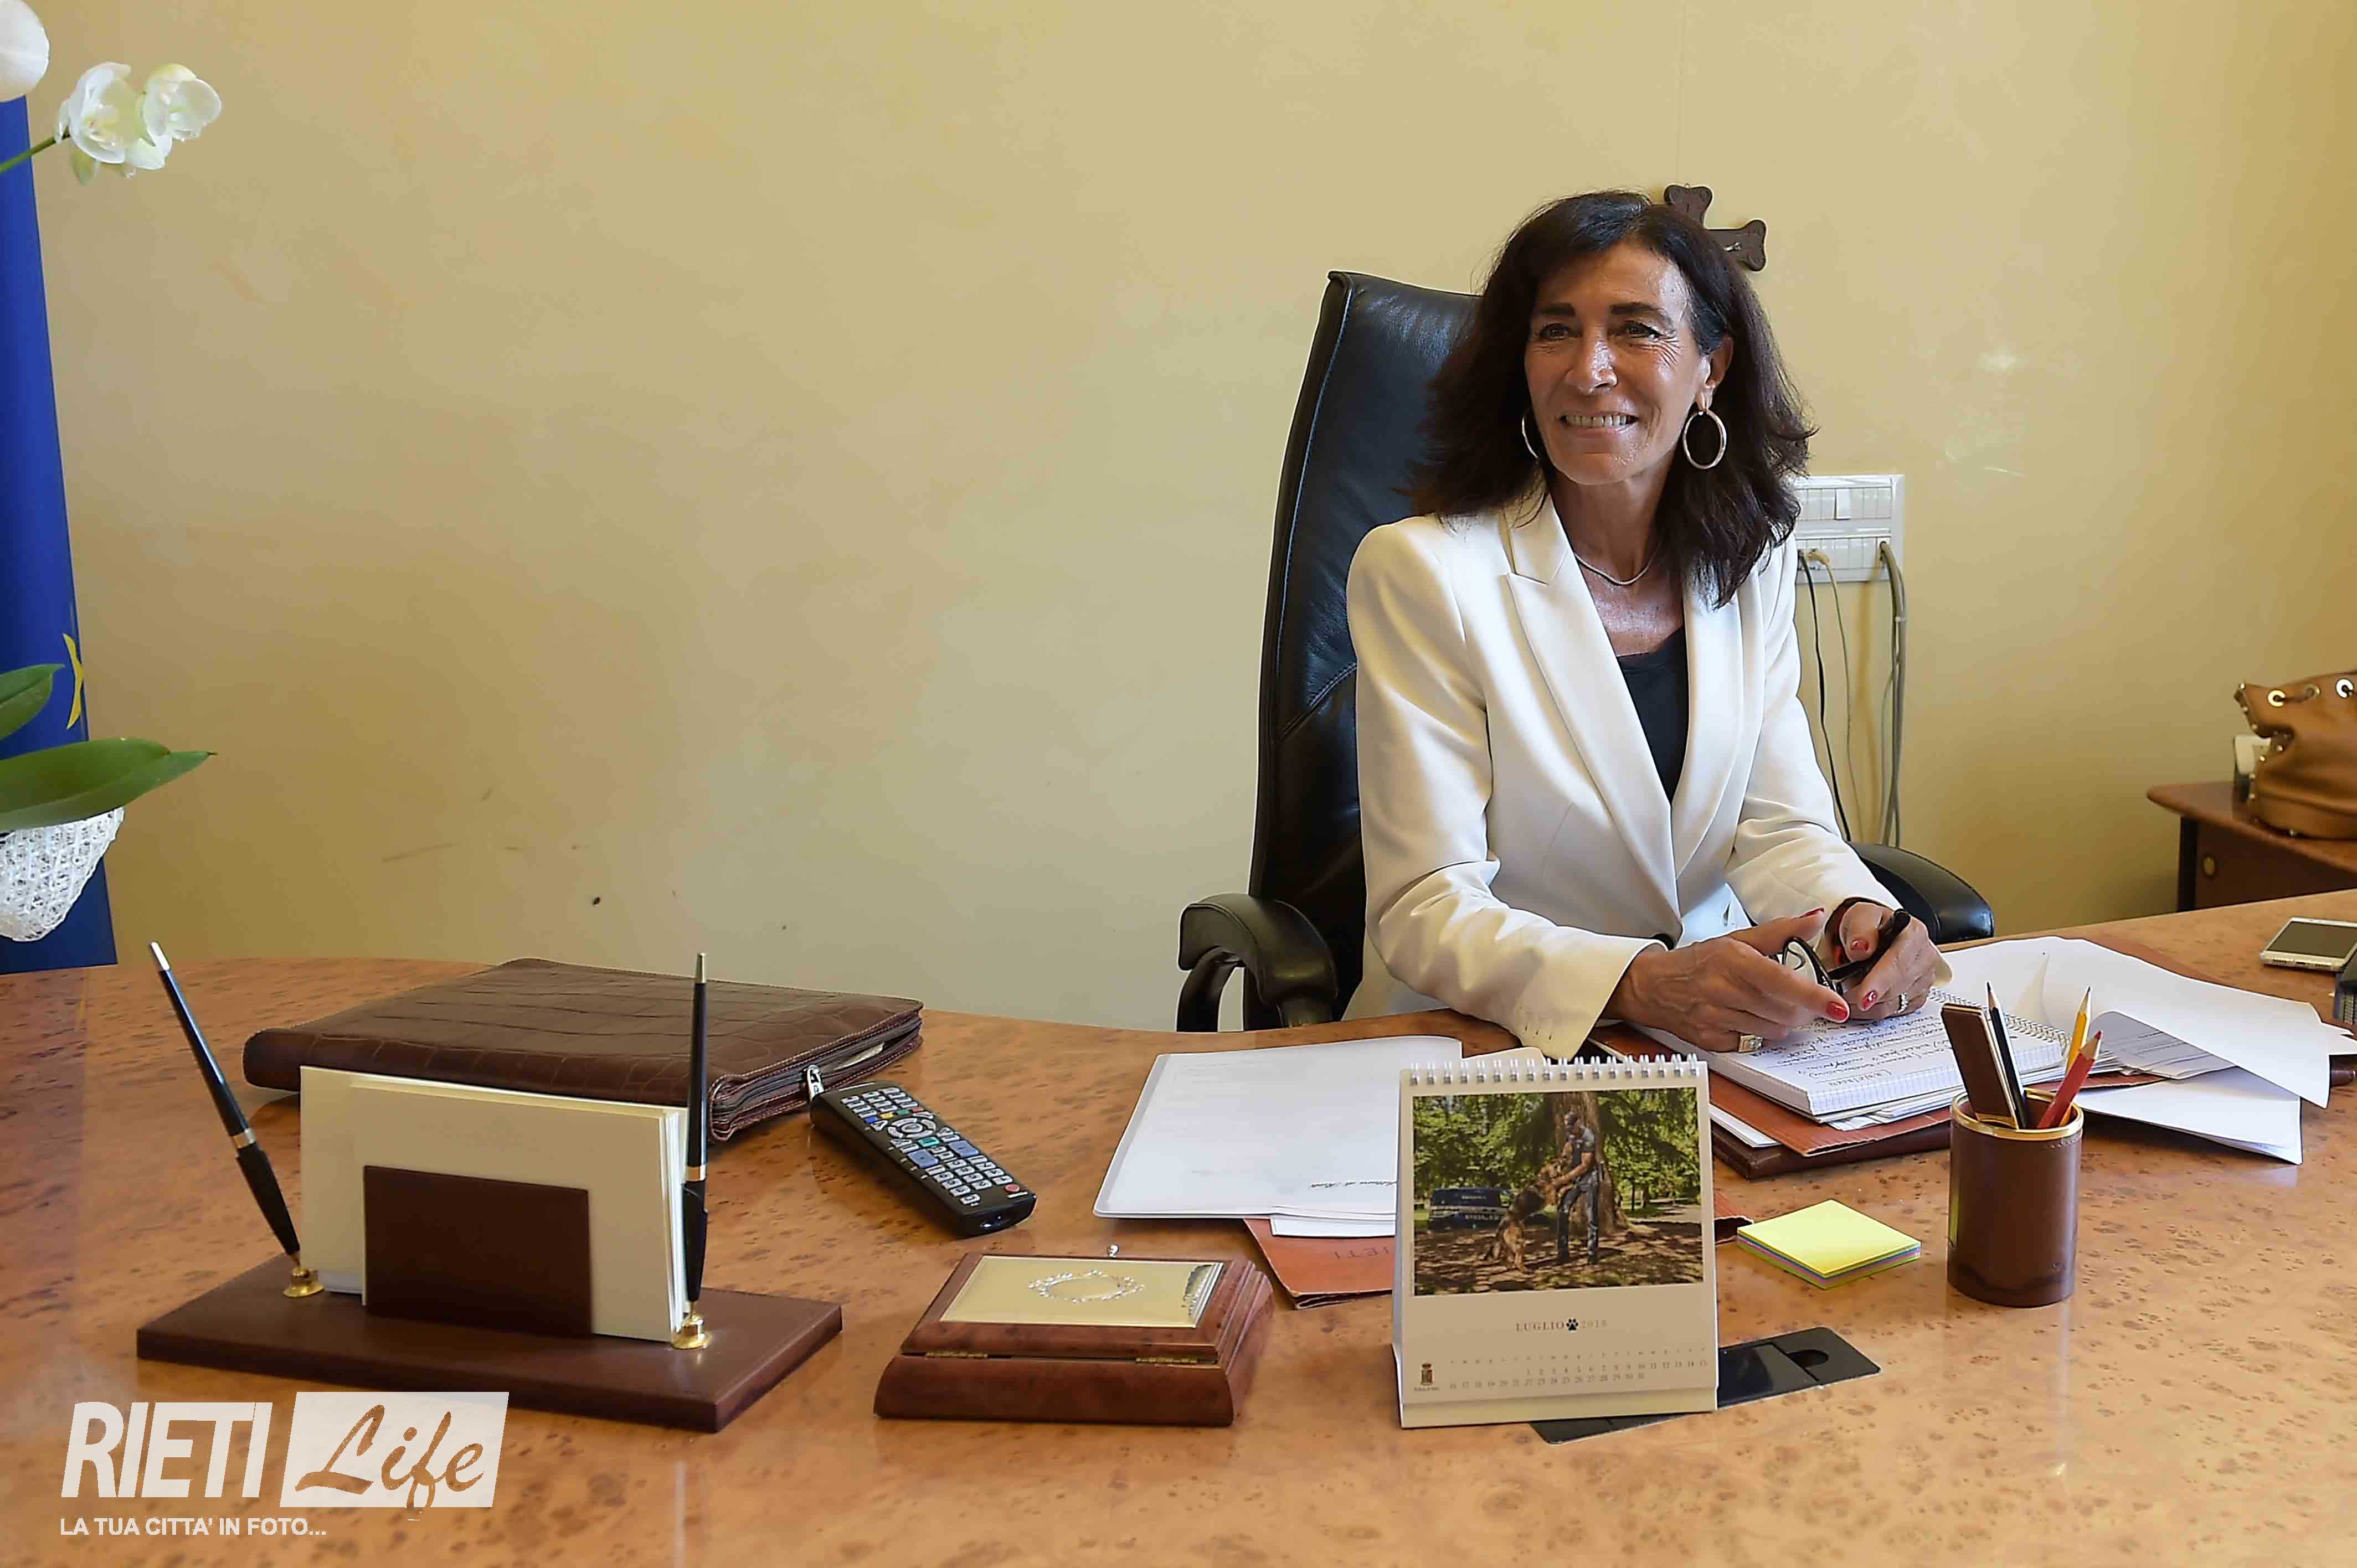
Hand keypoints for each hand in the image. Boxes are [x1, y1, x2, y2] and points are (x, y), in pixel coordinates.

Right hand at [1607, 910, 1853, 1053]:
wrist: (1652, 986)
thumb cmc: (1699, 962)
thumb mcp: (1737, 939)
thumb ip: (1781, 931)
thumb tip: (1816, 918)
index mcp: (1733, 961)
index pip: (1782, 981)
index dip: (1815, 996)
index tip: (1839, 1007)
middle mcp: (1723, 990)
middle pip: (1784, 1011)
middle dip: (1803, 1009)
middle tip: (1803, 1000)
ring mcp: (1715, 1018)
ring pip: (1772, 1030)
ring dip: (1783, 1021)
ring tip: (1771, 1006)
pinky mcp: (1711, 1040)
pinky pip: (1752, 1042)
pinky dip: (1759, 1032)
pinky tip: (1749, 1018)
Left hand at [1819, 900, 1941, 1020]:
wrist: (1873, 936)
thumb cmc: (1868, 926)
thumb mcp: (1860, 916)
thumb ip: (1860, 929)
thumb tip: (1861, 948)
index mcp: (1914, 933)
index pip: (1897, 963)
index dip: (1879, 982)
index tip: (1862, 997)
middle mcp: (1925, 957)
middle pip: (1896, 986)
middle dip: (1866, 994)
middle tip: (1841, 996)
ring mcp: (1924, 978)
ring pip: (1894, 1003)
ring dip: (1867, 1005)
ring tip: (1845, 996)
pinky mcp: (1918, 995)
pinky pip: (1894, 1011)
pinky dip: (1872, 1010)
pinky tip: (1858, 1003)